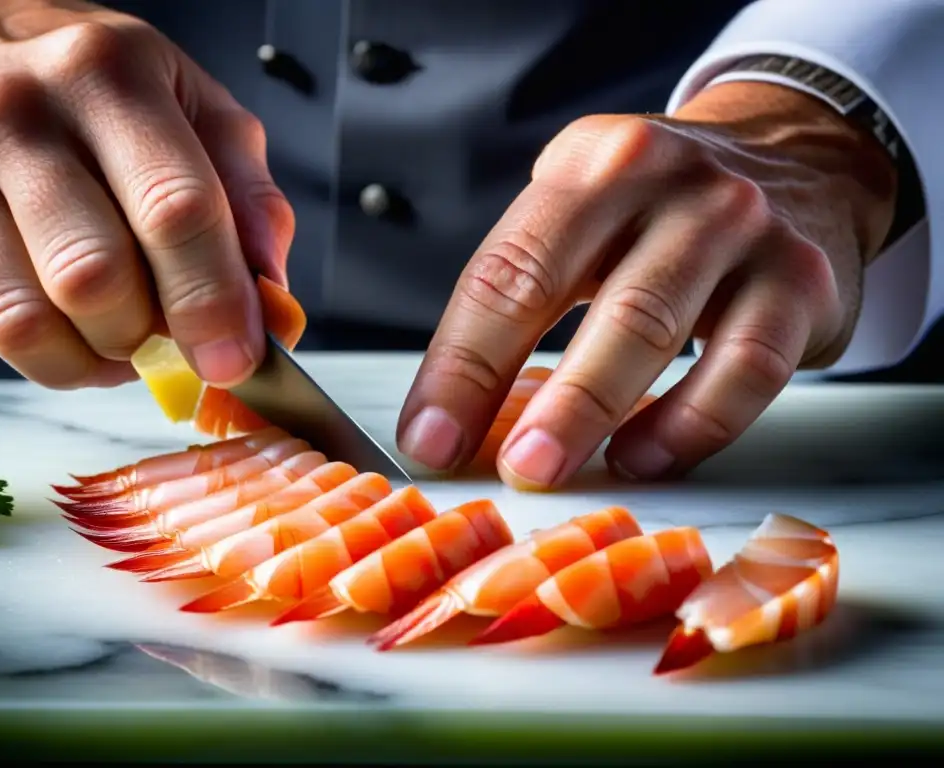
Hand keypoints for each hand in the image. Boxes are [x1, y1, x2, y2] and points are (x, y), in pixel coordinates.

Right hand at [0, 4, 293, 387]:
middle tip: (176, 340)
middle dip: (151, 337)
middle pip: (95, 279)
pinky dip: (37, 350)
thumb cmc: (92, 87)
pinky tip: (60, 313)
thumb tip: (272, 298)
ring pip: (25, 322)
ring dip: (92, 359)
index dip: (215, 301)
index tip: (239, 359)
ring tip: (121, 335)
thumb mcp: (188, 104)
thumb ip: (245, 193)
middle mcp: (16, 117)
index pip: (174, 209)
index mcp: (108, 78)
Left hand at [398, 82, 896, 485]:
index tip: (429, 438)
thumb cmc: (661, 208)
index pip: (508, 271)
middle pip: (582, 299)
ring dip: (594, 413)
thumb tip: (456, 411)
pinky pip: (744, 369)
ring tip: (551, 469)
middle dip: (536, 396)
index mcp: (590, 165)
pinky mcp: (800, 281)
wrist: (796, 157)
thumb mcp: (584, 210)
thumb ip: (526, 291)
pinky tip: (643, 456)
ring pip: (657, 331)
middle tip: (503, 467)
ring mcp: (741, 228)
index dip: (462, 364)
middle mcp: (667, 183)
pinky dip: (689, 426)